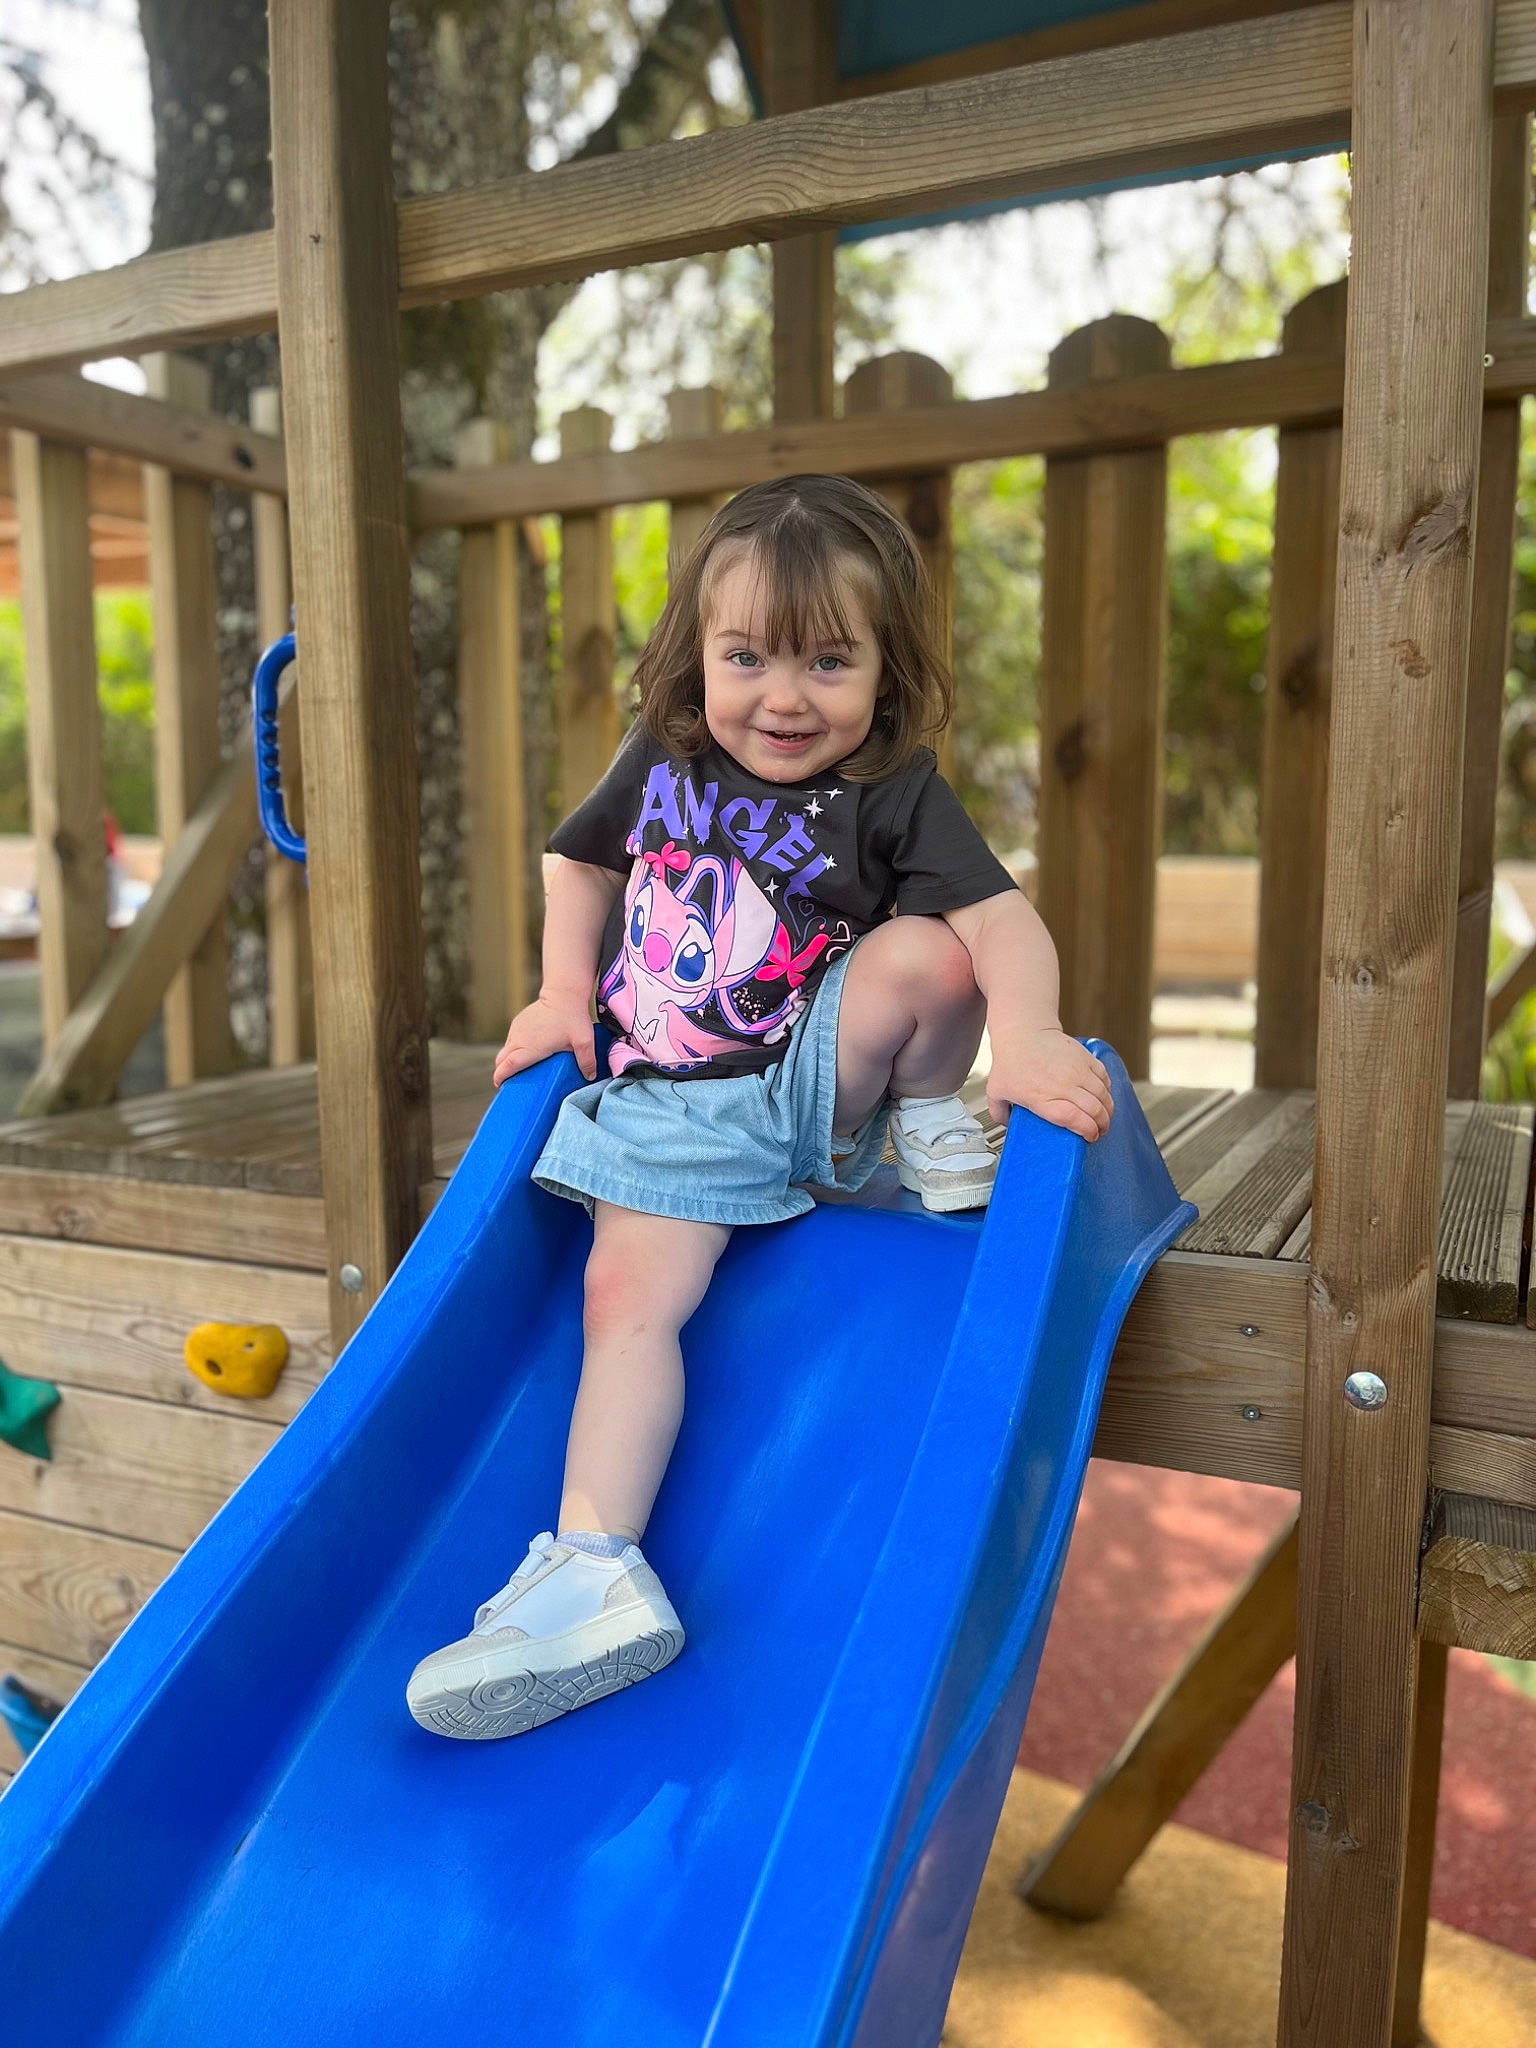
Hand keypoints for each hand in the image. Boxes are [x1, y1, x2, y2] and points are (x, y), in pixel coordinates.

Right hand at [493, 991, 597, 1085]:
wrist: (563, 993)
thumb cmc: (573, 1018)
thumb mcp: (584, 1041)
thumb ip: (587, 1061)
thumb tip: (589, 1077)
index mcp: (531, 1047)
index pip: (508, 1065)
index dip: (501, 1076)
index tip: (500, 1085)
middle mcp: (519, 1039)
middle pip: (501, 1059)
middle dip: (502, 1071)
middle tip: (512, 1082)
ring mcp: (517, 1029)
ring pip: (505, 1050)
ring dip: (509, 1060)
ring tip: (521, 1069)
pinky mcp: (518, 1022)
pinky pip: (511, 1040)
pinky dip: (514, 1049)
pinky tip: (527, 1052)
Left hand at [986, 1028, 1112, 1141]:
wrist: (1024, 1031)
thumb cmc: (1011, 1061)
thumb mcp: (996, 1091)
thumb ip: (999, 1113)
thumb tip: (1009, 1127)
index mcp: (1041, 1097)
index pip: (1073, 1118)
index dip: (1087, 1130)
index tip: (1090, 1136)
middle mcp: (1062, 1084)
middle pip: (1094, 1110)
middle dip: (1102, 1126)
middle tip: (1098, 1132)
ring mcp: (1077, 1070)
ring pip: (1103, 1096)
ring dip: (1108, 1111)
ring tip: (1103, 1118)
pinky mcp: (1085, 1058)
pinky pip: (1105, 1079)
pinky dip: (1107, 1091)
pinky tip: (1102, 1098)